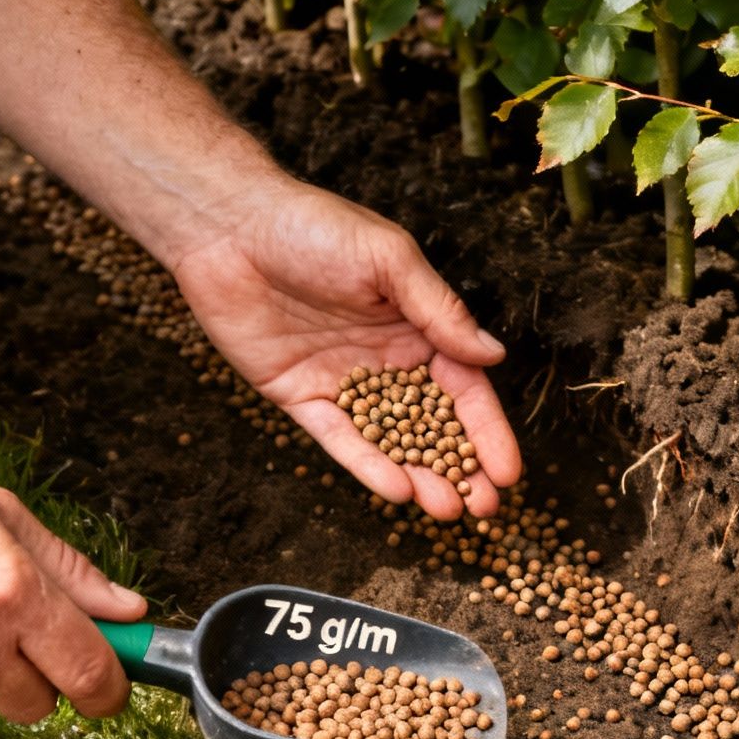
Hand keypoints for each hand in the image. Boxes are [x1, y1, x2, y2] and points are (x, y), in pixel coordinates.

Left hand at [168, 181, 521, 519]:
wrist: (230, 227)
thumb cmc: (316, 227)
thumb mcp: (389, 260)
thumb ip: (439, 310)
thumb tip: (493, 356)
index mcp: (418, 328)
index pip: (465, 390)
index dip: (487, 431)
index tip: (507, 471)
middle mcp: (387, 362)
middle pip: (433, 426)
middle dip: (461, 469)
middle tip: (485, 509)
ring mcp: (345, 383)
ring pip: (390, 442)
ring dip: (419, 477)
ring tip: (445, 511)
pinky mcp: (301, 398)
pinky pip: (339, 439)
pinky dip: (366, 465)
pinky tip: (395, 490)